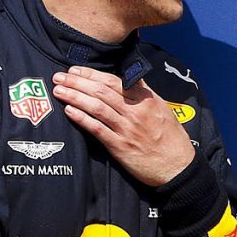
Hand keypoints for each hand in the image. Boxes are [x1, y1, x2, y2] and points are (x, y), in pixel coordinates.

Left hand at [52, 67, 194, 185]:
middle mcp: (135, 112)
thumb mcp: (162, 108)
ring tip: (59, 91)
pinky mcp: (120, 147)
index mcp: (145, 100)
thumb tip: (129, 77)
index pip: (114, 81)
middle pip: (101, 92)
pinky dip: (83, 119)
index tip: (76, 70)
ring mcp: (127, 129)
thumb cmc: (170, 137)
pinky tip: (70, 111)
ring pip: (97, 108)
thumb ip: (144, 93)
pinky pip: (98, 129)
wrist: (177, 166)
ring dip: (75, 97)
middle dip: (77, 82)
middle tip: (59, 77)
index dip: (92, 74)